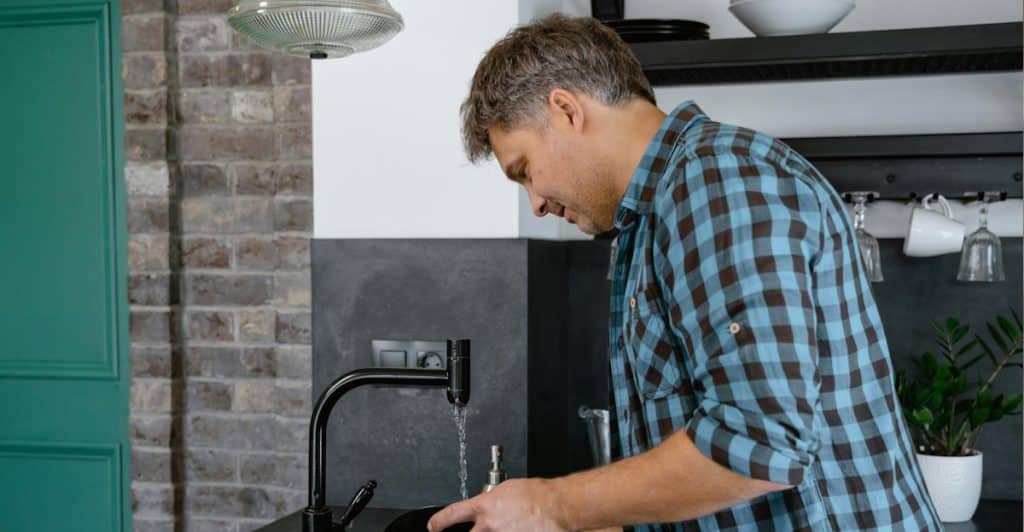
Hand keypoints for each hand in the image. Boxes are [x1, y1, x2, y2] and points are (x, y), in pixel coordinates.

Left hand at [427, 478, 569, 531]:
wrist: (557, 505)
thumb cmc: (538, 495)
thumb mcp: (507, 490)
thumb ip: (493, 501)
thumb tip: (489, 507)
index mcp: (486, 506)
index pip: (453, 514)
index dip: (440, 521)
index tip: (433, 526)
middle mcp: (490, 525)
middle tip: (479, 529)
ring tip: (513, 525)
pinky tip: (521, 528)